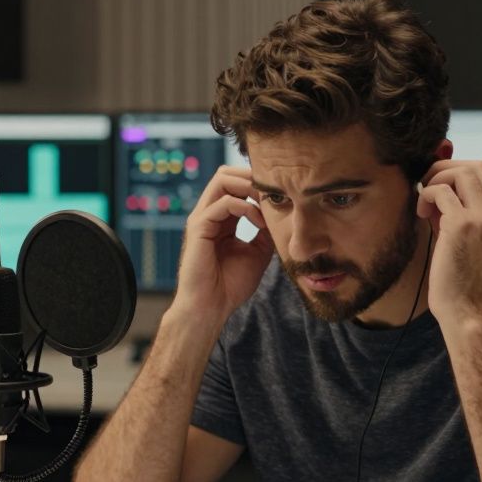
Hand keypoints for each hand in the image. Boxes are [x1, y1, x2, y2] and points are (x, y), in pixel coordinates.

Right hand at [172, 165, 274, 324]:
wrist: (210, 308)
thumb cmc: (230, 286)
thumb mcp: (258, 253)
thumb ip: (266, 232)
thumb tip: (282, 214)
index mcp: (221, 219)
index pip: (236, 184)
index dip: (258, 184)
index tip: (281, 195)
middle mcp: (209, 214)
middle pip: (226, 174)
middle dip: (252, 176)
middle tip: (274, 190)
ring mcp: (202, 219)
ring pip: (222, 180)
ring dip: (249, 185)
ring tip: (267, 201)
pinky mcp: (198, 228)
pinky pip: (223, 203)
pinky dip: (245, 207)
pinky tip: (259, 222)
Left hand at [418, 160, 481, 326]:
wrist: (466, 311)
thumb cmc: (461, 281)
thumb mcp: (468, 242)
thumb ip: (460, 214)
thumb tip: (437, 189)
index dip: (457, 173)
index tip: (438, 188)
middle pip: (476, 166)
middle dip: (446, 169)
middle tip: (427, 186)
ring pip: (461, 173)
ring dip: (436, 180)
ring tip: (424, 203)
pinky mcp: (462, 225)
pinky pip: (440, 191)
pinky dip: (426, 196)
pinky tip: (420, 214)